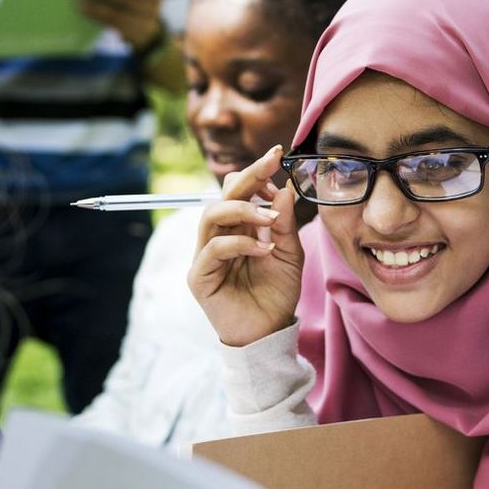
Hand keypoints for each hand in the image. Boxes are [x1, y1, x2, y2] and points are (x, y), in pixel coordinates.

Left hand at [77, 0, 165, 51]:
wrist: (149, 33)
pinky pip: (109, 24)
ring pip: (113, 15)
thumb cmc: (140, 4)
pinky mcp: (127, 32)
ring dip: (95, 8)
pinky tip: (84, 10)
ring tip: (80, 2)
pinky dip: (95, 17)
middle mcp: (148, 9)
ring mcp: (138, 23)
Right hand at [189, 145, 305, 347]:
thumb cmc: (276, 293)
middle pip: (221, 195)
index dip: (255, 172)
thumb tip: (283, 188)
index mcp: (237, 227)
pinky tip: (264, 249)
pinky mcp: (200, 276)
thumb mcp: (289, 254)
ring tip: (270, 218)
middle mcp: (218, 236)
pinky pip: (213, 249)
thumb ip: (285, 224)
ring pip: (211, 216)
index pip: (238, 191)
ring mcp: (205, 256)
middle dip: (247, 178)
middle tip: (271, 165)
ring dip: (242, 210)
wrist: (269, 333)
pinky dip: (240, 244)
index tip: (276, 154)